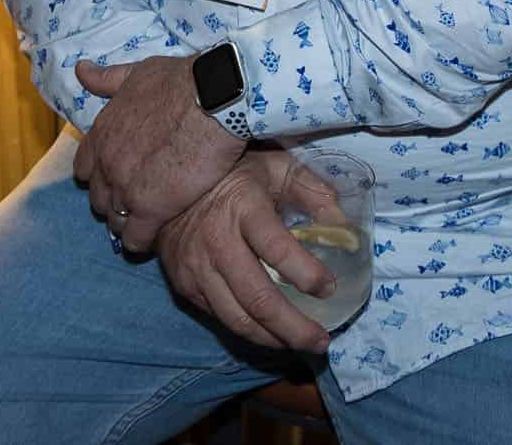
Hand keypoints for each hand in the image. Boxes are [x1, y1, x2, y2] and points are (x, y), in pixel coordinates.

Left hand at [73, 54, 245, 252]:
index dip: (98, 175)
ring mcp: (126, 188)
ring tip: (144, 223)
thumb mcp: (137, 73)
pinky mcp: (151, 209)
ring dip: (126, 222)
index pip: (83, 168)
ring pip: (114, 221)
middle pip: (98, 198)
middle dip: (112, 201)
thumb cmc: (180, 82)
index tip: (115, 177)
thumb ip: (106, 79)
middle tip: (134, 202)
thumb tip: (80, 70)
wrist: (213, 99)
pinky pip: (135, 238)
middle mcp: (107, 163)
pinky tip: (152, 238)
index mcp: (102, 133)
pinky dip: (141, 241)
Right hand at [152, 153, 337, 354]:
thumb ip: (310, 190)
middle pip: (258, 299)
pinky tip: (271, 333)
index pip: (278, 249)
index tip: (330, 288)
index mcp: (244, 207)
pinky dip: (249, 331)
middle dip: (294, 327)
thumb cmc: (232, 175)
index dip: (307, 274)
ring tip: (301, 344)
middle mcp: (218, 241)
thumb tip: (343, 224)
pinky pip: (220, 318)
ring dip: (273, 339)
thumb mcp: (274, 168)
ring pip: (237, 318)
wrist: (168, 185)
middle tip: (322, 341)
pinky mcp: (185, 286)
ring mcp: (197, 268)